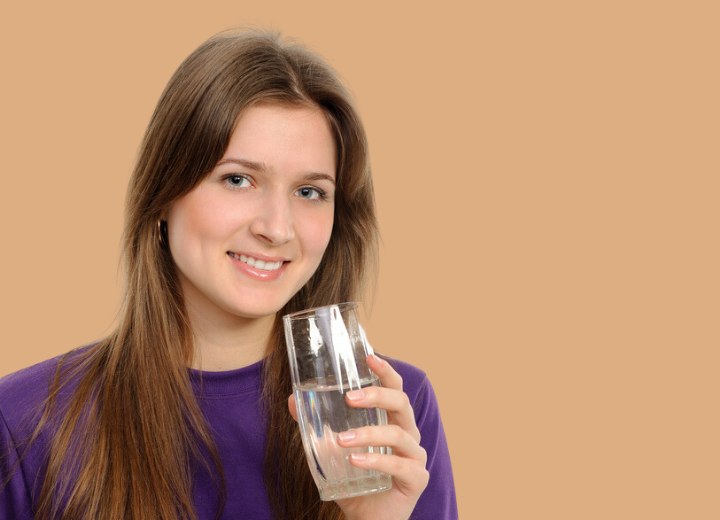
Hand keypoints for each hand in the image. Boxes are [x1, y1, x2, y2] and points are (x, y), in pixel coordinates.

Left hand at [288, 354, 428, 519]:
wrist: (365, 519)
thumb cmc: (354, 480)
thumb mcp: (329, 451)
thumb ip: (315, 427)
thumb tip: (293, 400)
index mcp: (392, 420)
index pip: (395, 387)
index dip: (385, 371)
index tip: (369, 357)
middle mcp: (408, 433)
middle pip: (401, 403)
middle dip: (376, 395)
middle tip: (349, 397)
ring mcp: (415, 456)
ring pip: (398, 433)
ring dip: (368, 433)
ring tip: (341, 440)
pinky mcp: (417, 479)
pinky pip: (400, 465)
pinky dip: (377, 460)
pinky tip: (355, 461)